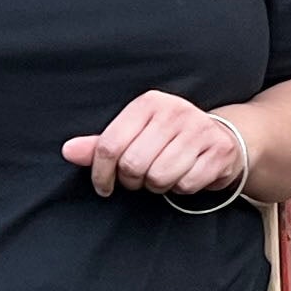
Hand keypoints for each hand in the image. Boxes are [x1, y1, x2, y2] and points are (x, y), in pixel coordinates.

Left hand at [64, 91, 250, 199]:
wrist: (222, 137)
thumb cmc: (169, 138)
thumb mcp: (135, 134)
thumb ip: (101, 145)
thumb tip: (68, 151)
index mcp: (149, 103)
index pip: (110, 145)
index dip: (101, 173)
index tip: (104, 186)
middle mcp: (175, 111)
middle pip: (134, 165)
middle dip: (132, 181)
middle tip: (139, 178)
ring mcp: (200, 129)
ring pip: (159, 177)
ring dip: (157, 185)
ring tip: (162, 175)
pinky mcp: (219, 150)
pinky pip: (187, 184)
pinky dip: (182, 188)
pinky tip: (185, 175)